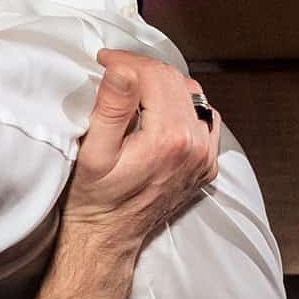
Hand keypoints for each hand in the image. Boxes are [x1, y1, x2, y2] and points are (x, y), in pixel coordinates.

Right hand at [60, 50, 217, 248]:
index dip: (127, 60)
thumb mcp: (94, 153)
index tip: (103, 60)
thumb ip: (112, 109)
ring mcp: (204, 158)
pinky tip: (158, 112)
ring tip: (133, 87)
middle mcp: (195, 147)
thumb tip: (123, 71)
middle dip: (143, 68)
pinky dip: (182, 107)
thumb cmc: (94, 200)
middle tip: (114, 68)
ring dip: (163, 85)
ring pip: (192, 97)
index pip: (155, 76)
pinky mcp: (205, 166)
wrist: (107, 239)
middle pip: (176, 82)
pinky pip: (203, 121)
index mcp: (169, 139)